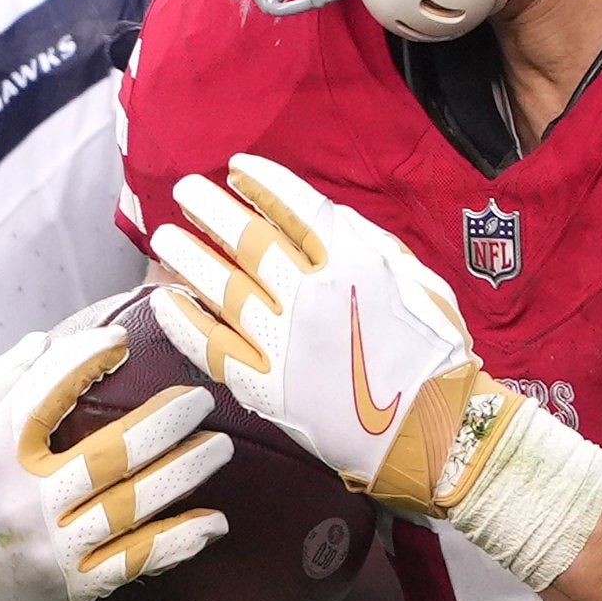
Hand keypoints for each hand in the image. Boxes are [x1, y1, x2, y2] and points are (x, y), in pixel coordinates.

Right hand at [0, 293, 232, 600]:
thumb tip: (41, 341)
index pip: (40, 399)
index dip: (80, 362)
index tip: (119, 339)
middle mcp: (24, 503)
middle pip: (107, 455)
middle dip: (162, 424)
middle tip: (199, 400)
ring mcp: (53, 549)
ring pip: (131, 506)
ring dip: (182, 474)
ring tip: (220, 447)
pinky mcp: (74, 587)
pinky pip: (136, 560)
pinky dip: (178, 541)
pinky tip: (213, 523)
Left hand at [147, 155, 527, 518]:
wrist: (433, 430)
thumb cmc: (435, 354)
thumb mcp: (416, 279)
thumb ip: (369, 244)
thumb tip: (322, 217)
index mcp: (352, 262)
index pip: (294, 208)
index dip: (260, 184)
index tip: (236, 169)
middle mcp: (310, 294)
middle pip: (248, 241)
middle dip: (212, 209)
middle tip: (185, 192)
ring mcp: (284, 343)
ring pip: (222, 288)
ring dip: (189, 257)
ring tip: (166, 238)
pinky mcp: (267, 388)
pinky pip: (214, 348)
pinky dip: (185, 322)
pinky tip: (167, 300)